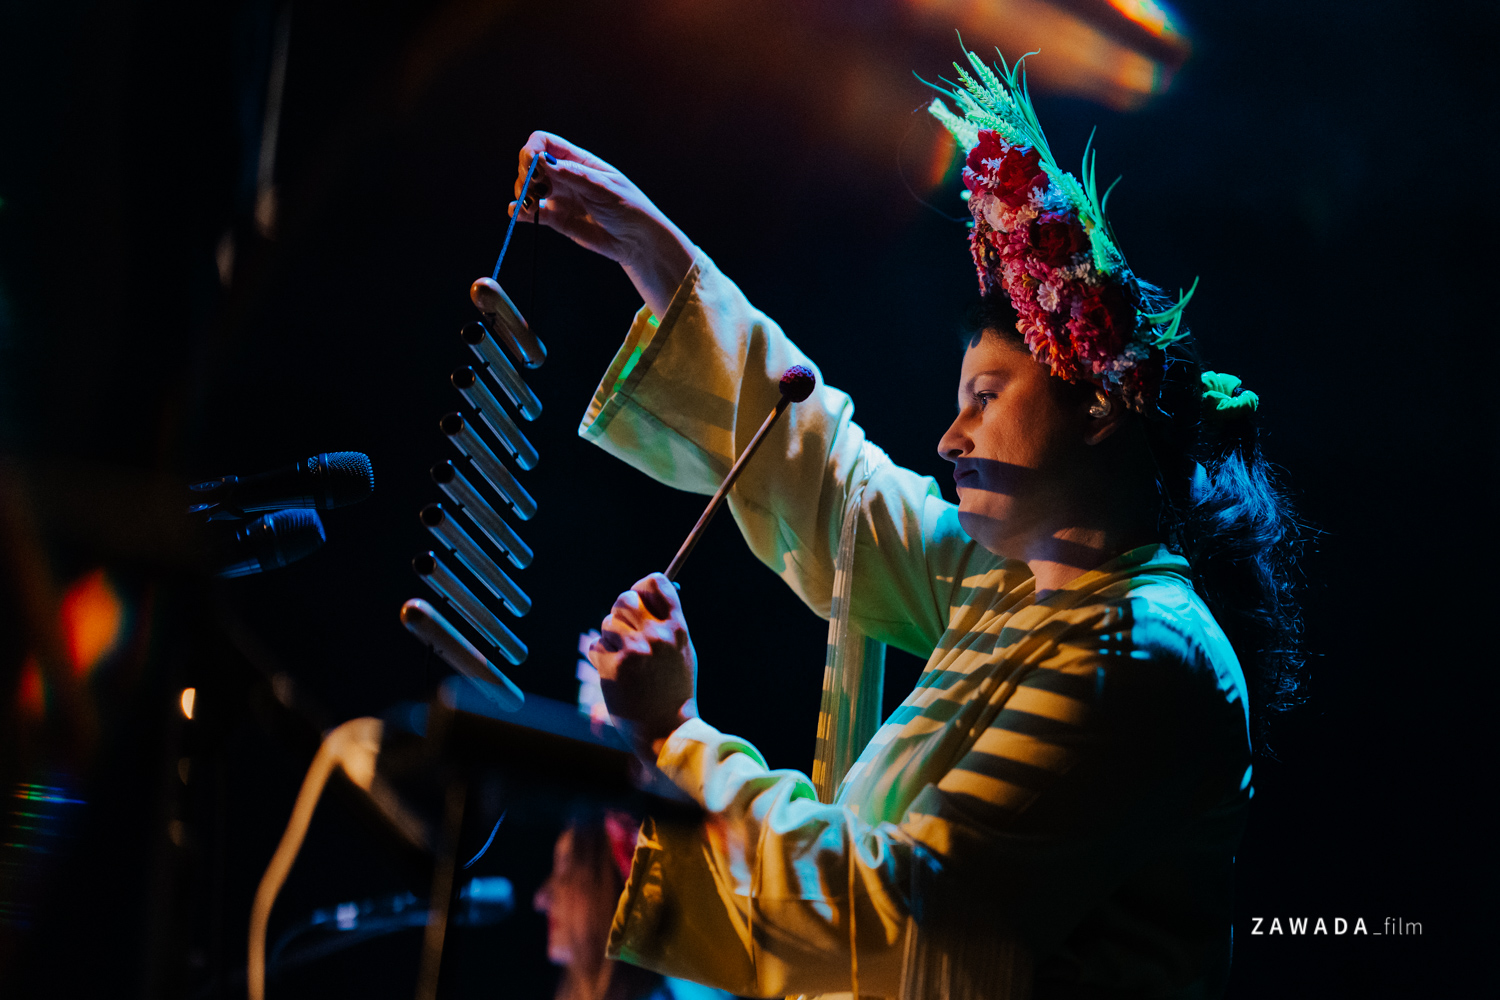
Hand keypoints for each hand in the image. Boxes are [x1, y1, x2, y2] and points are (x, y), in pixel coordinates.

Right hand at [511, 132, 696, 317]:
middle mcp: (566, 176)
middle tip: (536, 190)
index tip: (531, 166)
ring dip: (523, 193)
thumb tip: (544, 161)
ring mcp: (561, 197)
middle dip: (526, 174)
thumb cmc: (629, 208)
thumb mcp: (605, 188)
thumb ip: (575, 176)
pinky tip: (519, 214)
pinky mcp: (558, 219)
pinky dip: (521, 212)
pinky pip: (533, 212)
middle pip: (532, 165)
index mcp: (579, 161)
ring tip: (532, 205)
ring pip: (530, 188)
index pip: (545, 143)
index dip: (532, 150)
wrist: (637, 242)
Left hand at [588, 573, 698, 755]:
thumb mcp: (682, 651)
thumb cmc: (674, 691)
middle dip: (620, 613)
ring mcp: (635, 650)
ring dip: (610, 639)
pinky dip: (600, 658)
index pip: (656, 583)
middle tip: (624, 632)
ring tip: (624, 660)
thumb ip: (667, 622)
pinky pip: (595, 647)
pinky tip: (615, 674)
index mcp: (678, 628)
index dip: (642, 588)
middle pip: (625, 598)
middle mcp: (657, 635)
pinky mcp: (614, 667)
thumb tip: (647, 594)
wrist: (667, 730)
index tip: (639, 600)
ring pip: (607, 623)